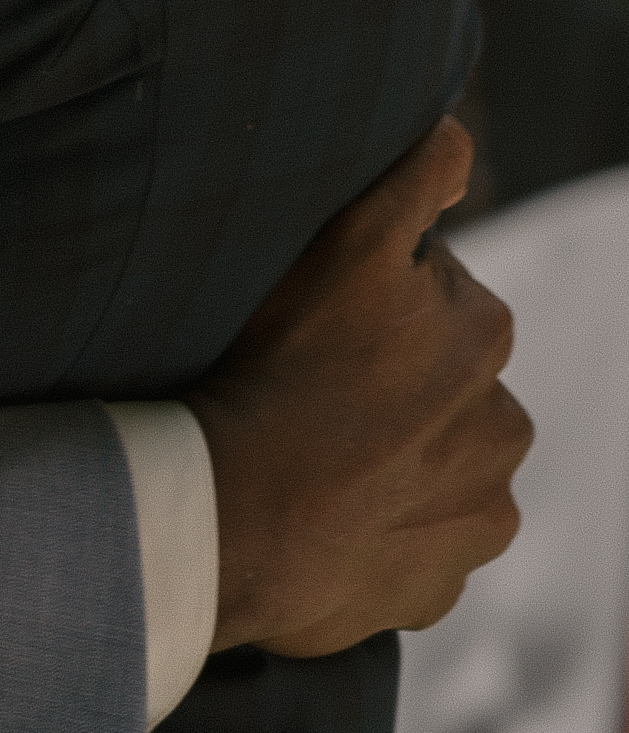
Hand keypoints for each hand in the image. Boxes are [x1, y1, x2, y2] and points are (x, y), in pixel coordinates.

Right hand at [192, 117, 526, 658]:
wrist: (229, 521)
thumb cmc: (277, 368)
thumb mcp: (345, 240)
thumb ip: (416, 175)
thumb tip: (460, 143)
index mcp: (486, 337)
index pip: (426, 299)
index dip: (361, 306)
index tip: (308, 324)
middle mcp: (503, 429)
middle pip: (434, 388)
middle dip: (384, 387)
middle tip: (299, 392)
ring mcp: (474, 517)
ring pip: (428, 470)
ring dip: (384, 462)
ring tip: (304, 459)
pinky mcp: (437, 589)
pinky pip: (406, 549)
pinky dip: (372, 535)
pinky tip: (315, 516)